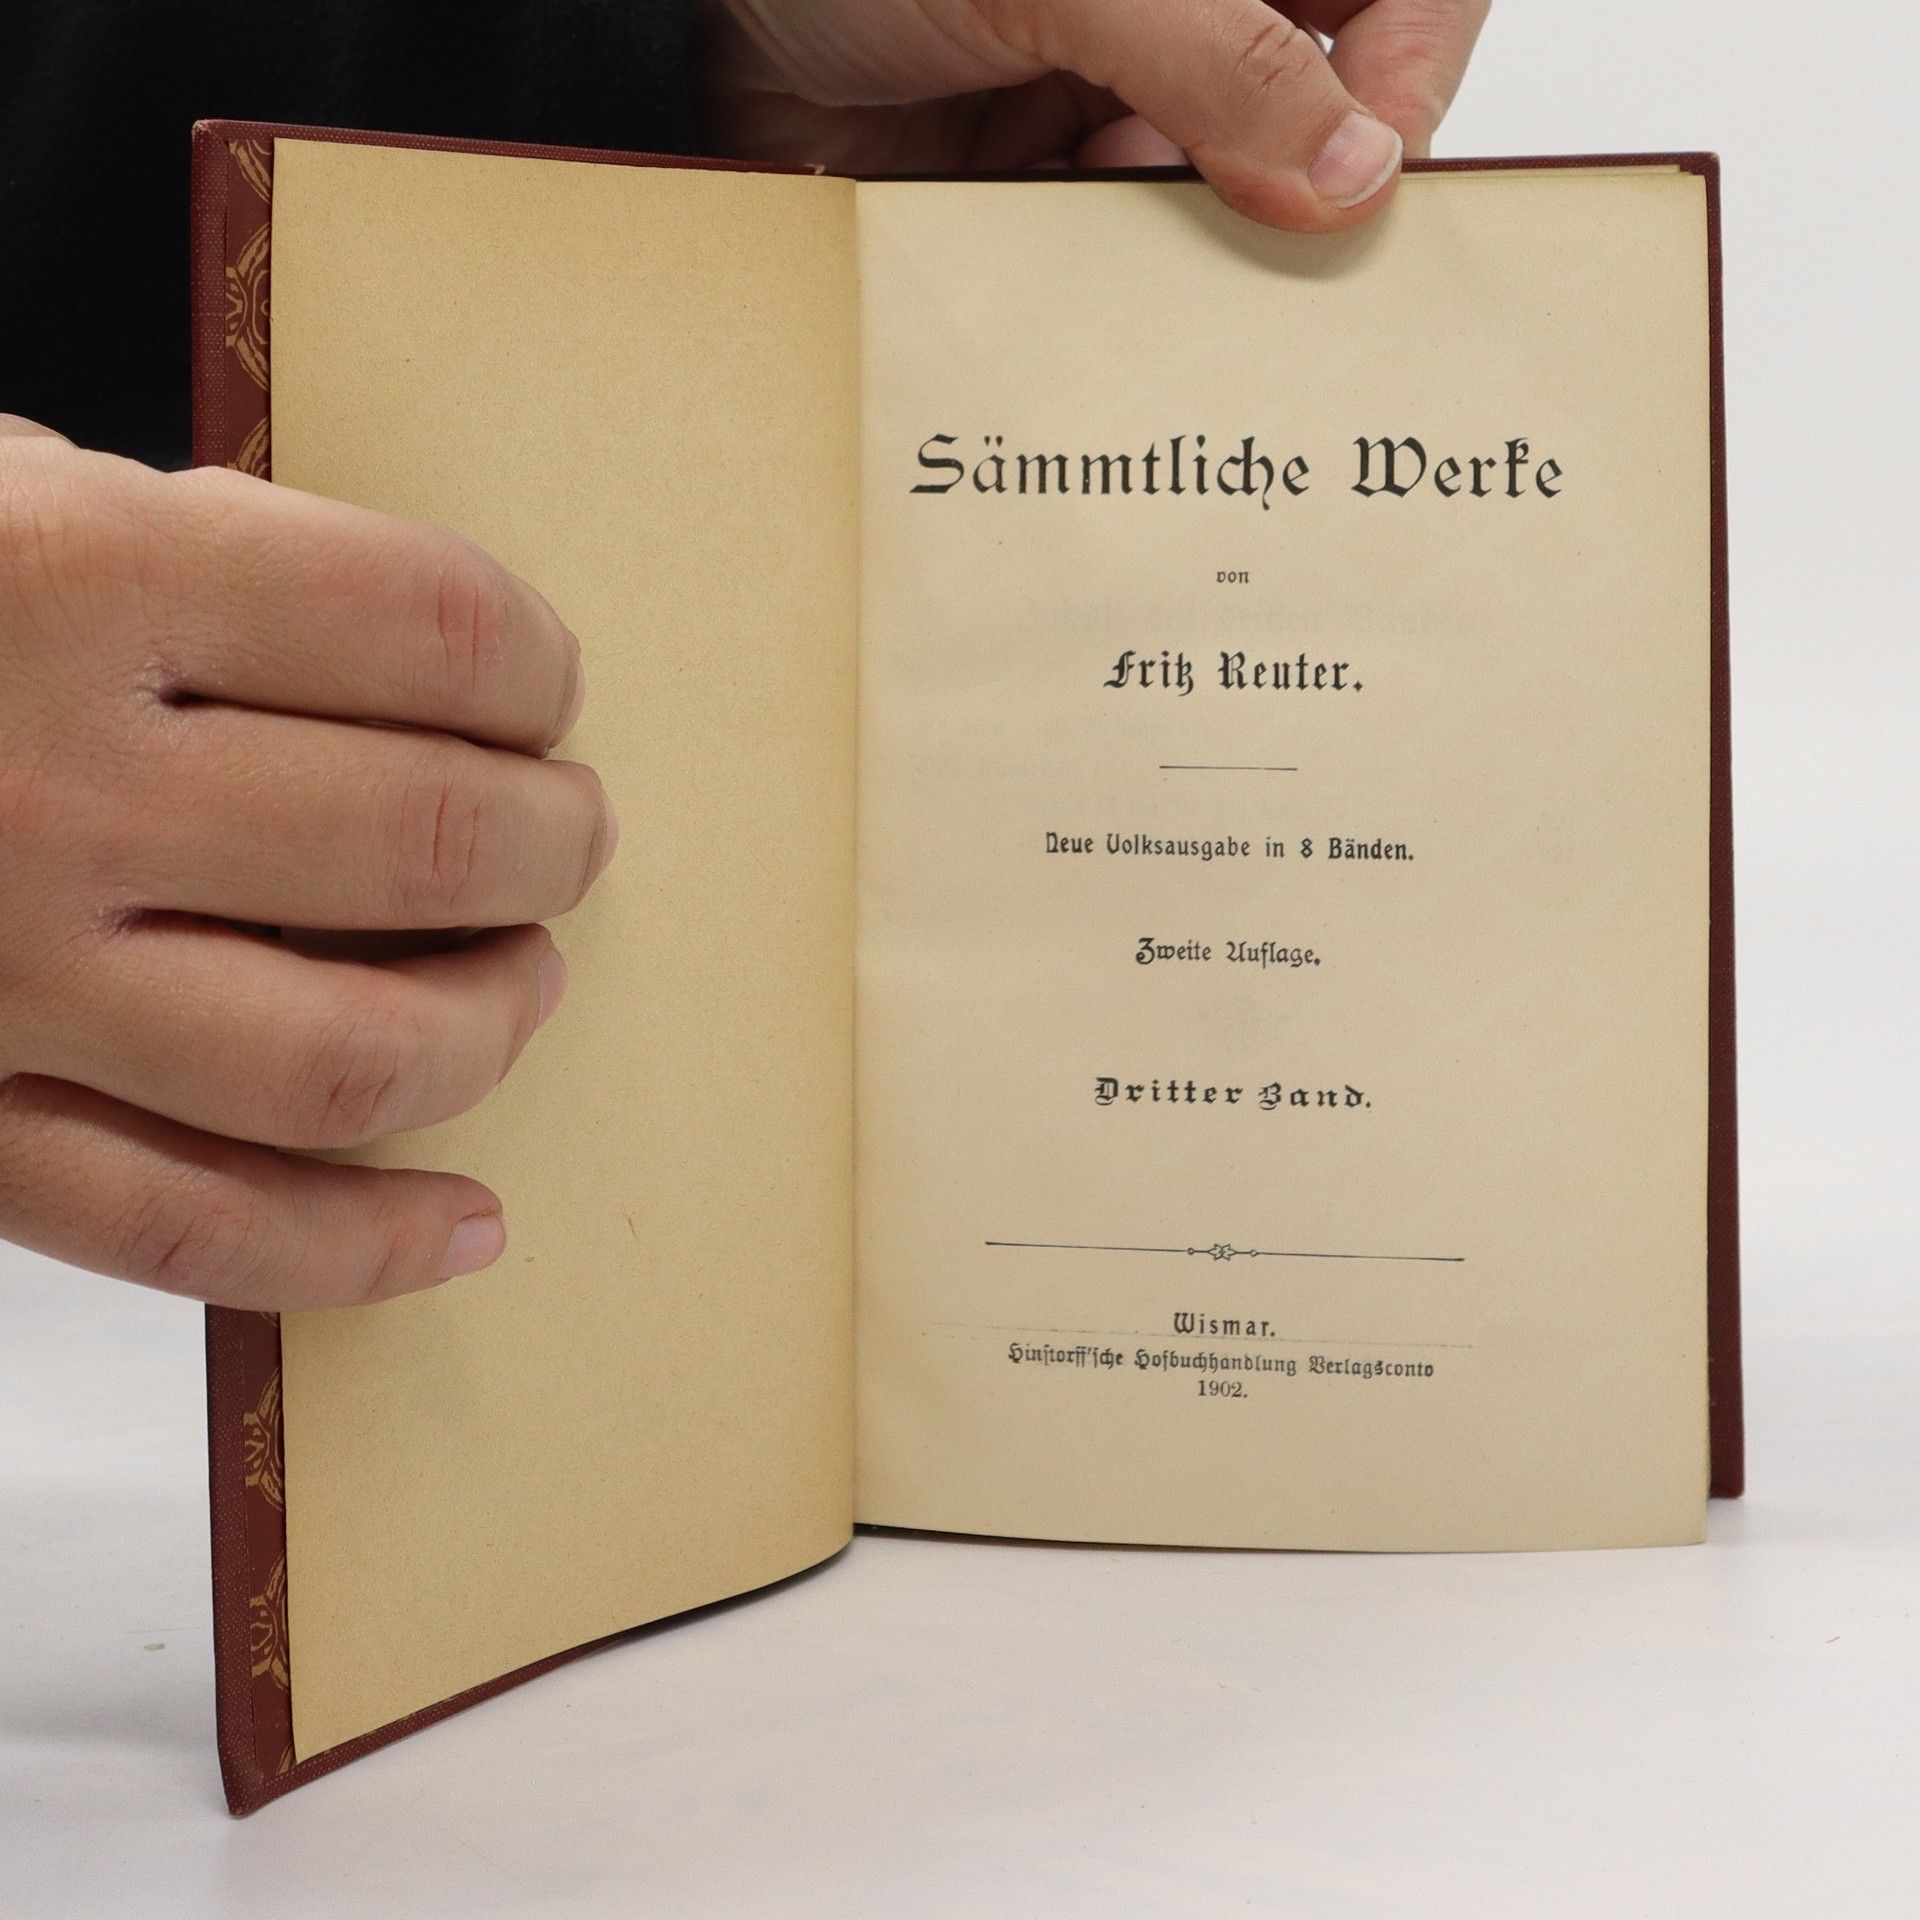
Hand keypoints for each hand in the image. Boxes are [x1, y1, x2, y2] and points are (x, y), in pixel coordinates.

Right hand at [0, 420, 616, 1307]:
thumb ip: (193, 564)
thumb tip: (424, 659)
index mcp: (65, 580)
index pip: (427, 624)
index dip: (531, 659)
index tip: (543, 684)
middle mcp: (42, 791)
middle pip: (425, 842)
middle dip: (548, 841)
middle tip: (567, 832)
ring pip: (347, 1060)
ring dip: (491, 1027)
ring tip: (524, 979)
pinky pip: (190, 1229)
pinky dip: (355, 1248)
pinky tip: (464, 1227)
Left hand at [701, 0, 1490, 229]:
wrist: (689, 34)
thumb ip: (1219, 54)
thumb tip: (1357, 172)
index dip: (1411, 65)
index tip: (1365, 168)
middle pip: (1330, 89)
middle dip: (1295, 160)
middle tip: (1244, 211)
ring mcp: (1127, 74)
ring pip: (1238, 177)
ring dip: (1199, 211)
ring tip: (1111, 182)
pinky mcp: (1060, 163)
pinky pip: (1139, 234)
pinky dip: (1123, 253)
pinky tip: (1066, 218)